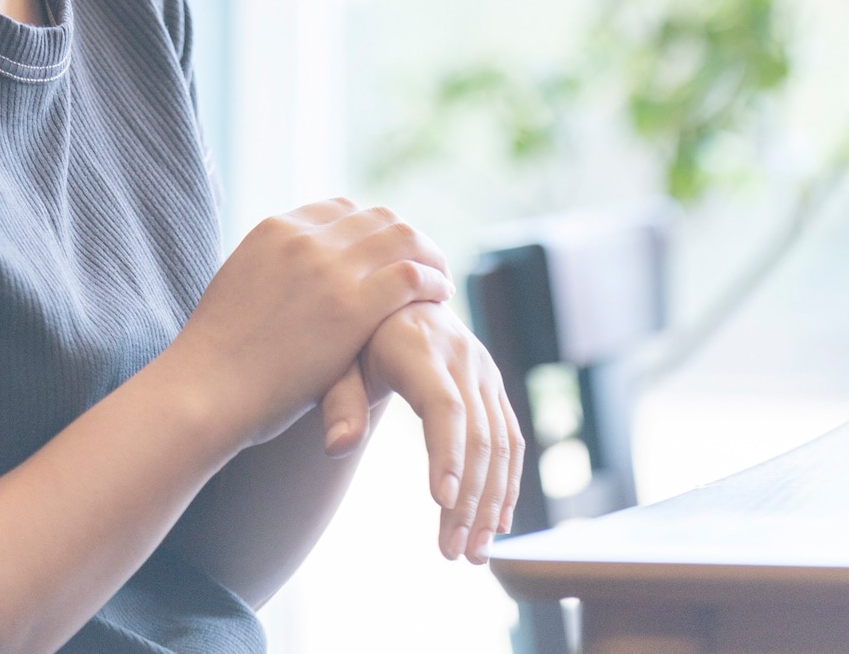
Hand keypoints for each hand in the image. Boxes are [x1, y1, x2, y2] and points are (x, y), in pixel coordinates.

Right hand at [172, 199, 452, 450]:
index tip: (386, 250)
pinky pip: (409, 276)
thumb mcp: (238, 288)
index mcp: (274, 228)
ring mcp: (329, 268)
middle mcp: (304, 237)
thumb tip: (284, 280)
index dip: (370, 228)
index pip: (340, 209)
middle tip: (424, 258)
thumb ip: (269, 272)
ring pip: (400, 238)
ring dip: (427, 253)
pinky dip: (431, 280)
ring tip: (439, 276)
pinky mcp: (352, 306)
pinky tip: (440, 295)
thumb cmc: (215, 358)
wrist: (204, 389)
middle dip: (404, 235)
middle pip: (375, 217)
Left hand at [319, 302, 523, 562]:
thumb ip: (339, 402)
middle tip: (454, 552)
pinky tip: (497, 522)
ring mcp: (483, 369)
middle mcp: (461, 355)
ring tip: (473, 552)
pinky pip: (510, 436)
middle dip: (469, 499)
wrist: (395, 296)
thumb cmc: (357, 336)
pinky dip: (508, 481)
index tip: (443, 504)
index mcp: (419, 346)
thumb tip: (338, 448)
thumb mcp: (337, 360)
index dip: (448, 454)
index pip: (444, 406)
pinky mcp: (493, 383)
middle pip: (478, 435)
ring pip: (501, 442)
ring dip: (492, 502)